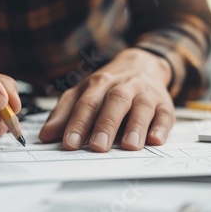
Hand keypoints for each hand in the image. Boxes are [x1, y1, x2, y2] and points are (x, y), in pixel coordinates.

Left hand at [39, 48, 174, 151]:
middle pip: (113, 103)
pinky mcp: (164, 104)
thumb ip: (64, 114)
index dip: (77, 124)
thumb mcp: (82, 94)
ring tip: (129, 145)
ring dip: (135, 126)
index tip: (69, 144)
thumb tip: (46, 136)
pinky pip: (165, 114)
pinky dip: (161, 127)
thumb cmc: (107, 86)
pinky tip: (156, 140)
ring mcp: (144, 94)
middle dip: (105, 125)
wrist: (142, 65)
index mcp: (97, 84)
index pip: (86, 104)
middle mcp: (122, 87)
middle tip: (98, 146)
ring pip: (141, 108)